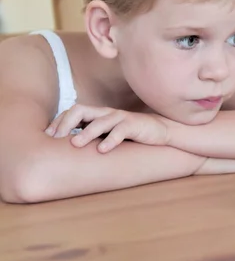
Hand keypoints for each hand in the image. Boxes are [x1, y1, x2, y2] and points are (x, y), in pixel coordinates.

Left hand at [45, 104, 170, 152]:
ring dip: (86, 133)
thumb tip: (67, 149)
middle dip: (66, 123)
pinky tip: (103, 150)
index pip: (72, 112)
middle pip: (80, 110)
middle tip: (57, 139)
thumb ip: (91, 136)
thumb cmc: (130, 134)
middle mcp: (106, 113)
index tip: (48, 137)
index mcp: (97, 114)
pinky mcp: (134, 125)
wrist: (160, 130)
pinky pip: (120, 130)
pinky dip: (110, 140)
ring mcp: (120, 118)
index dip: (59, 122)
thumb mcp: (107, 134)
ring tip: (75, 144)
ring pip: (99, 121)